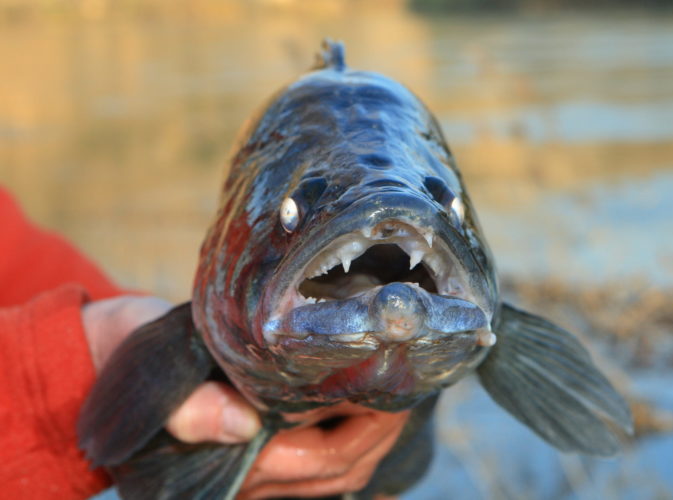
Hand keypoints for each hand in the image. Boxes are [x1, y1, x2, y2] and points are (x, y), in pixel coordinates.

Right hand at [82, 296, 408, 497]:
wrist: (107, 359)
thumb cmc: (130, 359)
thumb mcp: (153, 375)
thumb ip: (192, 408)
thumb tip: (243, 424)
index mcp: (233, 458)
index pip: (321, 456)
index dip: (364, 423)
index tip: (389, 382)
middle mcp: (252, 472)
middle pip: (340, 467)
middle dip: (381, 428)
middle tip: (407, 382)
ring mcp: (259, 465)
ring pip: (337, 469)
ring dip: (374, 434)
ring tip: (397, 392)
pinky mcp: (262, 445)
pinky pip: (320, 462)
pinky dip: (355, 443)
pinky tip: (377, 418)